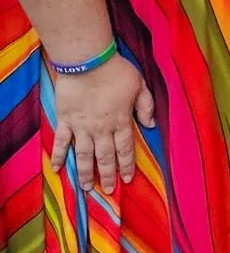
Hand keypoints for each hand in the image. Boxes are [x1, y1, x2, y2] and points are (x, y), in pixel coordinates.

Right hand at [48, 53, 153, 195]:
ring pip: (84, 155)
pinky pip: (61, 142)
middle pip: (105, 157)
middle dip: (107, 175)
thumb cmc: (116, 70)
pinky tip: (56, 169)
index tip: (127, 180)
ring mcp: (82, 127)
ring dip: (85, 173)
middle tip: (108, 191)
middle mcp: (102, 129)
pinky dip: (58, 156)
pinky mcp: (65, 120)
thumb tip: (150, 125)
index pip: (125, 149)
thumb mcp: (140, 85)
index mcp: (121, 121)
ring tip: (86, 188)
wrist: (88, 61)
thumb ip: (146, 106)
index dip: (126, 166)